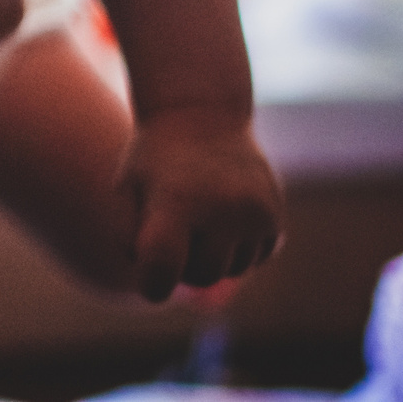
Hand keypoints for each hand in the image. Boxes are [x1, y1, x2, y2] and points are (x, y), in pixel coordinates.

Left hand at [122, 110, 284, 301]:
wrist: (201, 113)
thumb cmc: (153, 160)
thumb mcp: (126, 191)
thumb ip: (130, 241)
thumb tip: (156, 289)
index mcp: (175, 201)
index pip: (163, 269)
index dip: (152, 284)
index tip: (150, 276)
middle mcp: (221, 208)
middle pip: (201, 276)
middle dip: (184, 264)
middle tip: (174, 229)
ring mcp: (254, 212)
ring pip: (232, 270)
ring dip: (214, 254)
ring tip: (199, 213)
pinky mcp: (276, 215)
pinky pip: (256, 257)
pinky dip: (239, 246)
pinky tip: (224, 212)